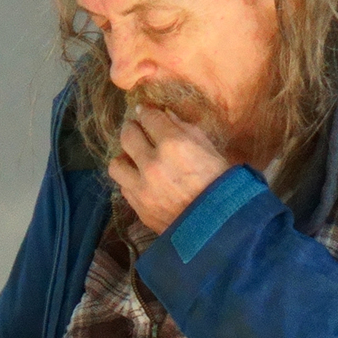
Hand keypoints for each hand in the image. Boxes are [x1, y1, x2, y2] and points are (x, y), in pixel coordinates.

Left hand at [107, 105, 231, 232]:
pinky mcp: (139, 208)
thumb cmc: (222, 182)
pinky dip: (131, 181)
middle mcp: (152, 164)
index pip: (149, 117)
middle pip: (127, 135)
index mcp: (173, 144)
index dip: (147, 111)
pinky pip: (124, 188)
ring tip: (134, 158)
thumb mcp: (209, 148)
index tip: (146, 111)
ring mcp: (142, 188)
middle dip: (132, 128)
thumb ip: (184, 129)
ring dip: (124, 158)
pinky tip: (141, 180)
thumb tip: (165, 115)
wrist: (221, 225)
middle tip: (138, 129)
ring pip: (116, 164)